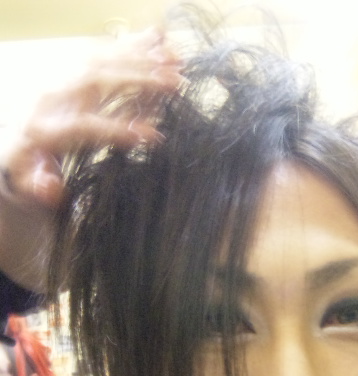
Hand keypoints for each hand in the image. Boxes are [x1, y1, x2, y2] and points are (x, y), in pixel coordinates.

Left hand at [1, 29, 182, 207]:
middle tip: (174, 84)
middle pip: (95, 82)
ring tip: (175, 63)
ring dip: (141, 58)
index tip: (151, 136)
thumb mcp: (29, 186)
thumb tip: (51, 188)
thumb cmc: (30, 170)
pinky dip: (132, 46)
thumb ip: (40, 187)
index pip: (81, 127)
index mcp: (44, 130)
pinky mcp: (73, 73)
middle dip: (137, 79)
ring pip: (102, 60)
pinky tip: (159, 42)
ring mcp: (63, 81)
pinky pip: (103, 52)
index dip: (115, 129)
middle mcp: (53, 99)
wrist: (18, 144)